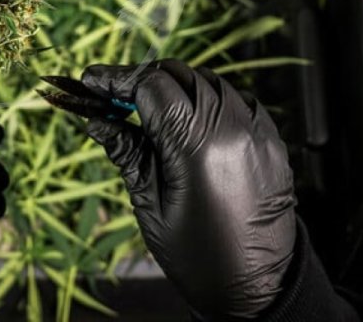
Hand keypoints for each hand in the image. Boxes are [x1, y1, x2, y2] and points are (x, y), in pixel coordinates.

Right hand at [81, 60, 295, 320]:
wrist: (257, 288)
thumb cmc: (197, 255)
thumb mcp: (150, 204)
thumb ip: (126, 152)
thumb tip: (95, 119)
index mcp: (195, 145)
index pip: (151, 85)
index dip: (116, 80)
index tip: (91, 82)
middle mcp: (231, 128)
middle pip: (178, 74)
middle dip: (142, 79)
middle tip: (114, 99)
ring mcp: (256, 131)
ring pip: (208, 81)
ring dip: (175, 87)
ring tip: (149, 112)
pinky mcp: (271, 139)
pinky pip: (236, 99)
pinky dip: (208, 100)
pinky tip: (190, 123)